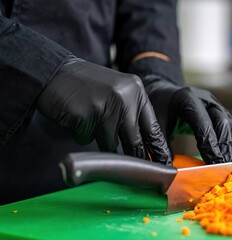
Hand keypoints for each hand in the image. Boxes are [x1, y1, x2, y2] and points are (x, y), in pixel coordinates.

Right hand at [36, 57, 170, 164]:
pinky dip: (81, 133)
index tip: (165, 164)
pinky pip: (87, 139)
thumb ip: (132, 113)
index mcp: (136, 91)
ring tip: (89, 118)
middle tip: (135, 169)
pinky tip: (76, 116)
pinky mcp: (84, 117)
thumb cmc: (88, 85)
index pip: (153, 128)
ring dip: (99, 138)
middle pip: (134, 141)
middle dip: (134, 157)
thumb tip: (144, 147)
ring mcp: (104, 107)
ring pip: (109, 145)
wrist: (54, 71)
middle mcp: (124, 98)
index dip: (159, 149)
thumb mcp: (118, 91)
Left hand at [141, 74, 231, 163]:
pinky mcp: (220, 112)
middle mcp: (205, 99)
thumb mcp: (155, 124)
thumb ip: (161, 145)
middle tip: (223, 169)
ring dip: (231, 148)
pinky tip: (230, 159)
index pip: (203, 123)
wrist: (164, 91)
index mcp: (187, 98)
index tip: (213, 164)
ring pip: (229, 126)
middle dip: (224, 148)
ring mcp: (215, 104)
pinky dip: (231, 144)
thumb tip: (169, 170)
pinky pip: (230, 128)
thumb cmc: (158, 107)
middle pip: (222, 123)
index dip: (209, 145)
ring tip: (230, 167)